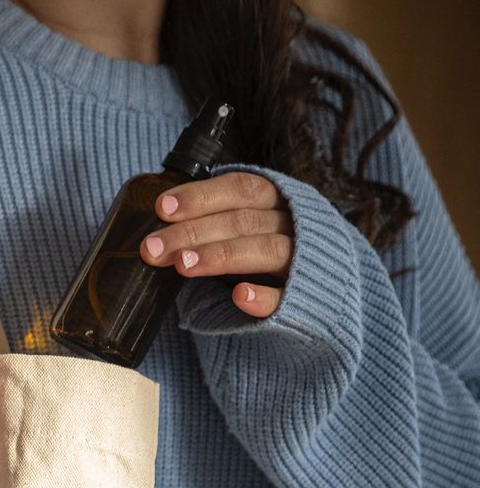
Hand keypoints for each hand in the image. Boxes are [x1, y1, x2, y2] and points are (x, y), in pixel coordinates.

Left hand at [139, 171, 294, 317]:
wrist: (334, 289)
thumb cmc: (274, 251)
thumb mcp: (252, 227)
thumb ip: (219, 222)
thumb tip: (161, 229)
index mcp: (278, 201)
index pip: (241, 189)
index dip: (202, 196)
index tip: (162, 208)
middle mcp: (294, 224)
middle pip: (243, 221)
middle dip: (193, 232)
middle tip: (152, 248)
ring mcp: (304, 261)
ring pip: (266, 250)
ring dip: (221, 255)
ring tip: (183, 264)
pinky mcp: (308, 299)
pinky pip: (288, 296)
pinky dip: (264, 297)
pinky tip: (240, 296)